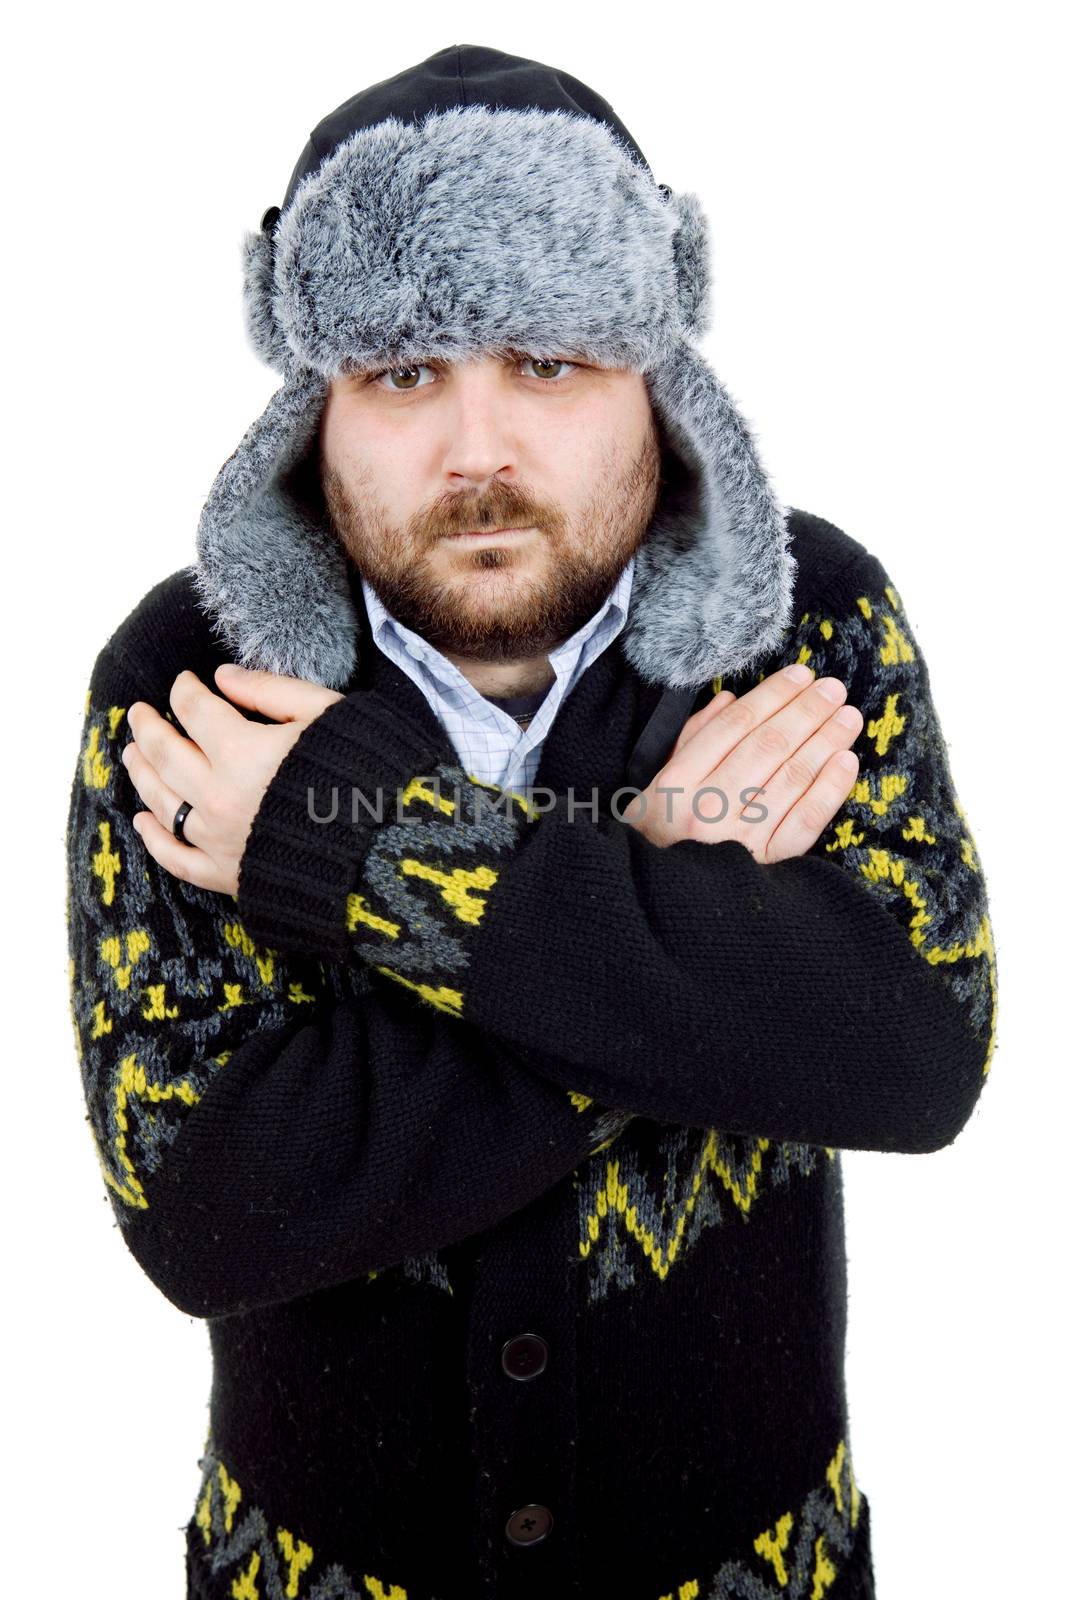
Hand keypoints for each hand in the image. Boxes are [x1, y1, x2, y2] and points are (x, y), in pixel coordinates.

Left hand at [120, 664, 343, 895]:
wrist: (387, 851)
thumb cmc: (366, 774)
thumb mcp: (325, 714)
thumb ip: (271, 691)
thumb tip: (223, 676)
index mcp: (243, 751)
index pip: (196, 710)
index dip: (185, 690)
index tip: (185, 681)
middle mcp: (220, 795)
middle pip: (166, 753)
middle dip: (148, 727)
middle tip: (138, 712)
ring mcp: (219, 839)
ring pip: (161, 801)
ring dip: (141, 773)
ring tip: (131, 753)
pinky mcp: (227, 875)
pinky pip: (177, 858)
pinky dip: (154, 839)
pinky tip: (141, 821)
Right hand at [620, 662, 863, 860]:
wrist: (661, 908)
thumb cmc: (659, 840)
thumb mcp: (655, 789)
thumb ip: (692, 741)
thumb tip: (729, 700)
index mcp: (676, 783)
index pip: (733, 725)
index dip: (772, 696)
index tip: (801, 676)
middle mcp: (706, 808)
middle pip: (767, 746)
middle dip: (806, 711)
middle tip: (834, 689)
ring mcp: (737, 840)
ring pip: (791, 778)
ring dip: (825, 741)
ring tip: (848, 717)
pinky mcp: (765, 868)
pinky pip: (804, 822)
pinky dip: (829, 789)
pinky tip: (846, 762)